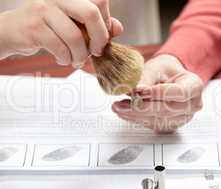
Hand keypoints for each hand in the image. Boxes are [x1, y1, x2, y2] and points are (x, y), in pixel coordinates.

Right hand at [0, 0, 122, 67]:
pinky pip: (60, 48)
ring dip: (80, 55)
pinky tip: (63, 59)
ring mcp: (44, 9)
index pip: (100, 2)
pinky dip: (65, 59)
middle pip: (91, 13)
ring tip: (76, 60)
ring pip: (75, 36)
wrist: (12, 31)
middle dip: (99, 38)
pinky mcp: (34, 27)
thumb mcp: (73, 24)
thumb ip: (96, 25)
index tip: (102, 39)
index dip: (106, 23)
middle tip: (96, 51)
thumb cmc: (48, 28)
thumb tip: (118, 28)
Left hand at [112, 55, 203, 132]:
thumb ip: (145, 80)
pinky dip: (136, 119)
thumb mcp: (155, 68)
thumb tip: (133, 91)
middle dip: (141, 107)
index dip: (157, 93)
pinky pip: (153, 124)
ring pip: (158, 119)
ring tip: (118, 107)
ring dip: (135, 115)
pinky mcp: (170, 124)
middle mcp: (192, 104)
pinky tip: (124, 113)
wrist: (167, 79)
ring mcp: (182, 117)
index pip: (179, 92)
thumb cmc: (163, 71)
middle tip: (120, 103)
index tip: (137, 91)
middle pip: (167, 109)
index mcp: (194, 86)